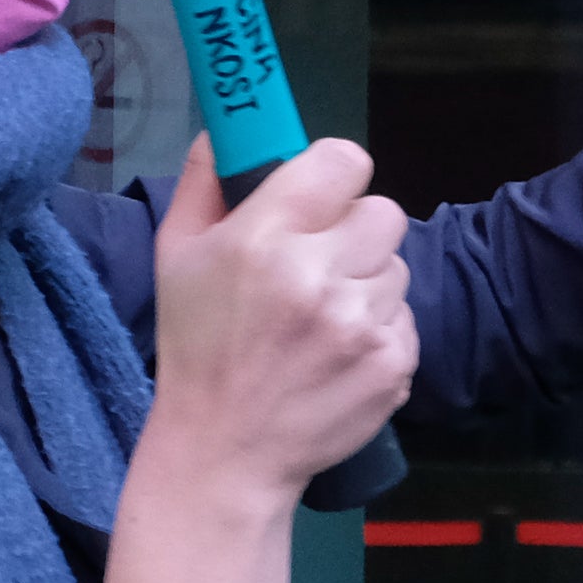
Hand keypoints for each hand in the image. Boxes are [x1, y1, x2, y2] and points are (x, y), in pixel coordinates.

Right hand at [143, 133, 416, 491]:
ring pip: (398, 266)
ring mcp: (361, 324)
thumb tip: (227, 128)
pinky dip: (379, 330)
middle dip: (356, 231)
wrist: (224, 454)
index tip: (321, 196)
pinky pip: (406, 317)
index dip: (335, 175)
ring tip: (324, 318)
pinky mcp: (392, 364)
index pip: (344, 161)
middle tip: (322, 262)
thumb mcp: (176, 256)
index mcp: (264, 238)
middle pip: (384, 211)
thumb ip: (202, 182)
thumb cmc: (197, 347)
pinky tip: (338, 353)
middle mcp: (319, 276)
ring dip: (367, 283)